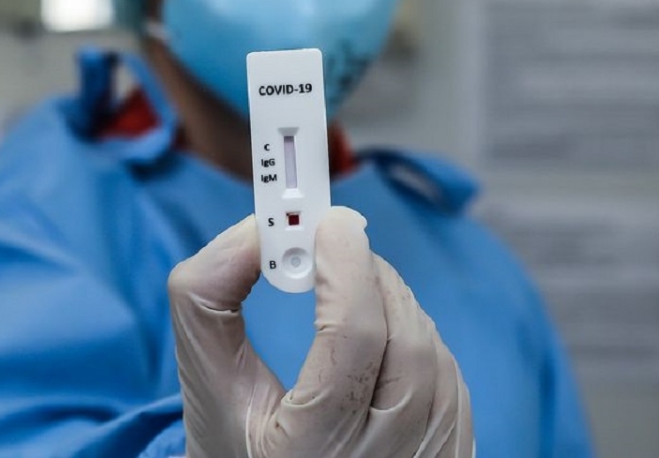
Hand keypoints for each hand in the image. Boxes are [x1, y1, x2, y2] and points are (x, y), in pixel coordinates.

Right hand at [168, 207, 473, 456]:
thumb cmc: (240, 445)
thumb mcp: (206, 383)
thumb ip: (208, 301)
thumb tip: (254, 231)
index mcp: (311, 449)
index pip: (354, 340)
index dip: (347, 269)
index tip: (329, 223)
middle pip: (403, 339)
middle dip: (369, 276)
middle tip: (334, 245)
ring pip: (431, 352)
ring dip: (391, 302)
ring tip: (347, 295)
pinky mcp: (452, 454)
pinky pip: (448, 376)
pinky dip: (413, 337)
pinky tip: (376, 340)